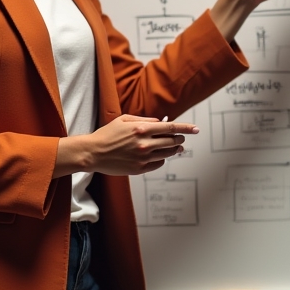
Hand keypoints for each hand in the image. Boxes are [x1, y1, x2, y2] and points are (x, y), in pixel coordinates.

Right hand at [55, 115, 197, 177]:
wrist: (93, 153)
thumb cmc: (107, 134)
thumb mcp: (124, 120)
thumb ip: (144, 120)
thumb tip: (160, 122)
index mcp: (141, 129)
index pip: (171, 128)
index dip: (186, 128)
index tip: (196, 129)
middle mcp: (144, 143)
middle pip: (172, 141)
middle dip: (180, 139)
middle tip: (181, 138)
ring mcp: (143, 158)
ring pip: (167, 153)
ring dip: (174, 149)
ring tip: (176, 147)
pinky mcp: (139, 169)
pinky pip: (158, 164)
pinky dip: (162, 158)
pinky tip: (160, 155)